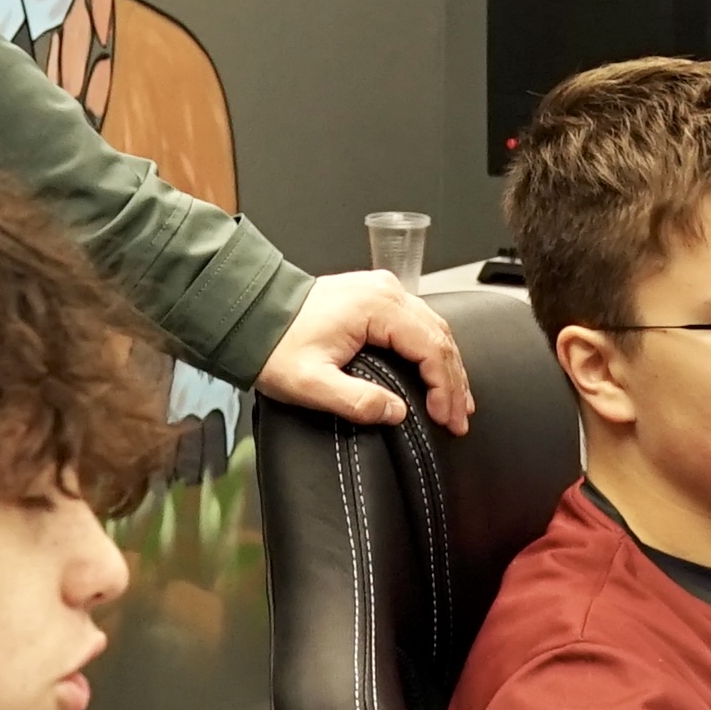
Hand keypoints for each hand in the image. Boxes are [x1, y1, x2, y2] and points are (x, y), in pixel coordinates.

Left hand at [259, 269, 471, 430]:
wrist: (250, 314)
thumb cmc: (275, 344)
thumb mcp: (310, 383)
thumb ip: (355, 401)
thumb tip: (395, 413)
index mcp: (377, 306)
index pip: (431, 349)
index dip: (445, 388)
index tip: (446, 418)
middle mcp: (386, 292)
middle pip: (439, 338)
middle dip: (454, 383)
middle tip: (459, 419)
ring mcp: (382, 290)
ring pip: (434, 329)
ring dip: (448, 367)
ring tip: (458, 402)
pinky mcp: (375, 297)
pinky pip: (418, 323)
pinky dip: (433, 351)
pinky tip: (438, 372)